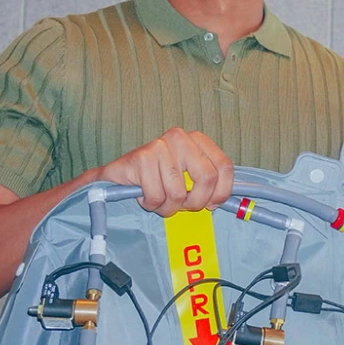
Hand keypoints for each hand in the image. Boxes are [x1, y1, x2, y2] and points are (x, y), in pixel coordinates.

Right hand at [95, 128, 233, 216]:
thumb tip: (225, 200)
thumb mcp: (187, 176)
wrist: (118, 176)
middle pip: (207, 179)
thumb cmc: (157, 178)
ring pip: (179, 192)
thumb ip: (208, 182)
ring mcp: (160, 145)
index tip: (211, 204)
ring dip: (168, 206)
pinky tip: (144, 195)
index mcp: (198, 140)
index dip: (221, 192)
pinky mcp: (141, 158)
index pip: (224, 167)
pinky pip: (156, 195)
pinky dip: (151, 204)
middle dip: (195, 202)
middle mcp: (181, 138)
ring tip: (159, 200)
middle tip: (182, 206)